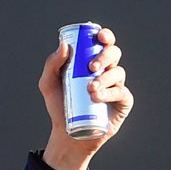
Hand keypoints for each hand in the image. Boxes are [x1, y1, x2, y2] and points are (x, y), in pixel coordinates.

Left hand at [37, 26, 133, 169]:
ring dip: (105, 78)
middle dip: (105, 56)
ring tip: (90, 88)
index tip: (99, 36)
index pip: (103, 43)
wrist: (67, 133)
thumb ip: (52, 64)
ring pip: (118, 73)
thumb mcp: (48, 85)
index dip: (105, 36)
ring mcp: (116, 86)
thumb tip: (64, 45)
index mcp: (92, 62)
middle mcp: (107, 71)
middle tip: (91, 66)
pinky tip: (97, 97)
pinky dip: (110, 93)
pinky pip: (121, 93)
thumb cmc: (59, 107)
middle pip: (114, 54)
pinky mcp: (122, 102)